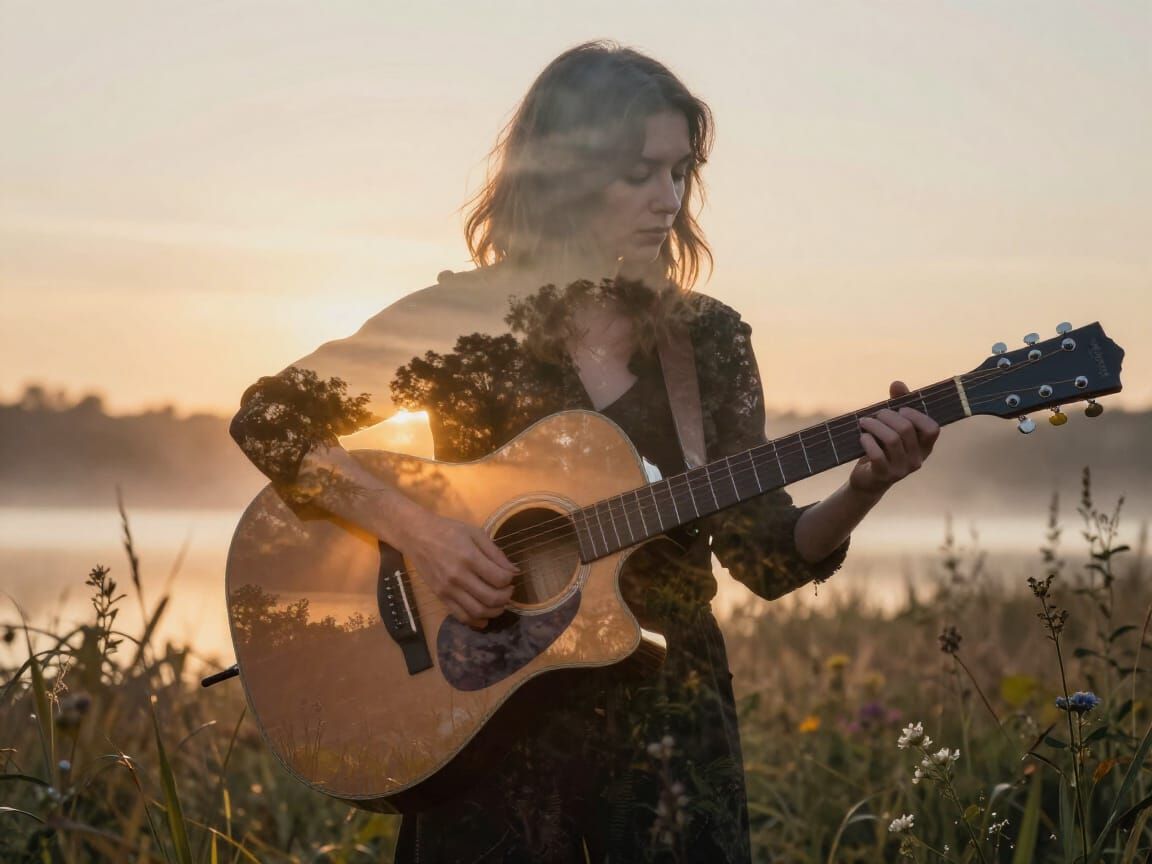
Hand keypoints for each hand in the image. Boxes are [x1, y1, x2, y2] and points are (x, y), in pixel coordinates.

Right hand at [396, 507, 516, 627]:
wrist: (417, 535)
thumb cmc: (448, 530)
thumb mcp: (475, 533)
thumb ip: (495, 553)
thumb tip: (514, 571)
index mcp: (469, 557)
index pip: (499, 579)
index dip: (510, 579)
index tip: (510, 575)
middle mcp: (458, 577)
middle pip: (491, 598)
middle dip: (506, 597)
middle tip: (508, 590)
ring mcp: (448, 589)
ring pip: (477, 611)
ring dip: (494, 611)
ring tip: (499, 603)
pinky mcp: (440, 597)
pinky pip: (460, 616)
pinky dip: (476, 621)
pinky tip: (484, 617)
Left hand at [849, 380, 940, 498]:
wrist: (868, 480)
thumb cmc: (883, 449)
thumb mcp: (892, 427)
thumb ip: (898, 404)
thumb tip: (897, 383)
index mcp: (925, 447)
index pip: (932, 429)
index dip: (916, 415)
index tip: (900, 409)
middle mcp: (917, 460)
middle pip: (906, 429)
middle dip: (888, 416)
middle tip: (875, 414)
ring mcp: (901, 470)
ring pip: (892, 440)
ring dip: (875, 426)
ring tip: (864, 422)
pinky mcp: (883, 475)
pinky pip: (877, 454)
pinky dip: (868, 441)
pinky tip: (862, 437)